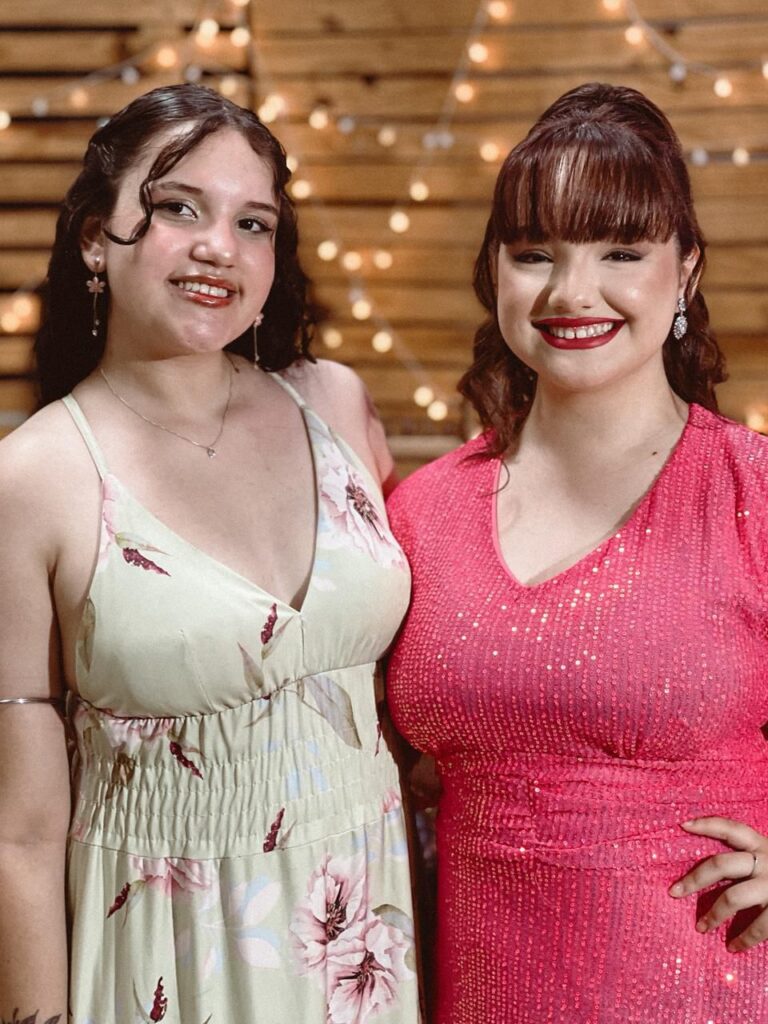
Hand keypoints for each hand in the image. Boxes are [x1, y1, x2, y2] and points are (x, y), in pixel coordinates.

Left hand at [669, 816, 767, 952]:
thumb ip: (752, 857)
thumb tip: (714, 864)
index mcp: (764, 845)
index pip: (731, 828)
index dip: (707, 824)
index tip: (682, 825)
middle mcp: (767, 861)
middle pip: (721, 864)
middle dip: (694, 878)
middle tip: (673, 891)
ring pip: (733, 897)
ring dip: (713, 914)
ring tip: (700, 927)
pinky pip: (760, 926)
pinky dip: (744, 938)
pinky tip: (733, 946)